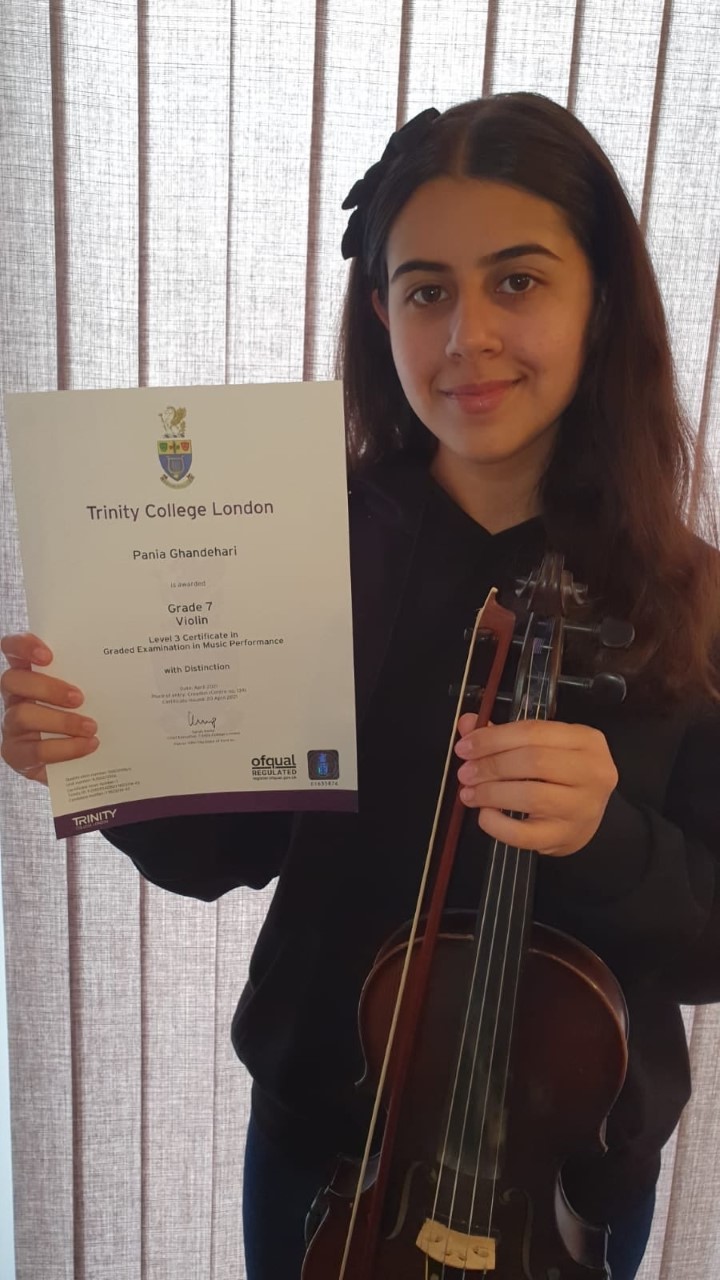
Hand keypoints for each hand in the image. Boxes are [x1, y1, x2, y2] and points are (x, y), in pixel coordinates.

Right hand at [1, 633, 98, 783]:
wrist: (85, 758)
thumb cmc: (85, 712)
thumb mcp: (87, 690)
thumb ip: (90, 675)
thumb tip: (123, 662)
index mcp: (29, 672)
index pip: (13, 648)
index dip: (23, 646)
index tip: (48, 655)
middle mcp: (15, 696)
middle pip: (13, 680)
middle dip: (47, 687)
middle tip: (79, 697)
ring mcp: (12, 725)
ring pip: (22, 715)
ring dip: (61, 721)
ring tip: (91, 726)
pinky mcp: (17, 754)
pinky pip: (35, 751)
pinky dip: (65, 748)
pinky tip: (87, 745)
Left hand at [454, 712, 617, 856]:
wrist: (586, 818)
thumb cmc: (562, 775)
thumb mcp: (542, 746)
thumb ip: (504, 734)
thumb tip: (467, 724)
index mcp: (586, 740)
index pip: (533, 731)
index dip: (493, 738)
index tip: (465, 747)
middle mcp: (592, 772)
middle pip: (533, 761)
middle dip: (491, 766)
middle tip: (465, 773)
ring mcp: (582, 807)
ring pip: (531, 796)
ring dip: (491, 793)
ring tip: (469, 793)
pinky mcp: (567, 837)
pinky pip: (525, 834)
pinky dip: (497, 825)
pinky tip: (485, 815)